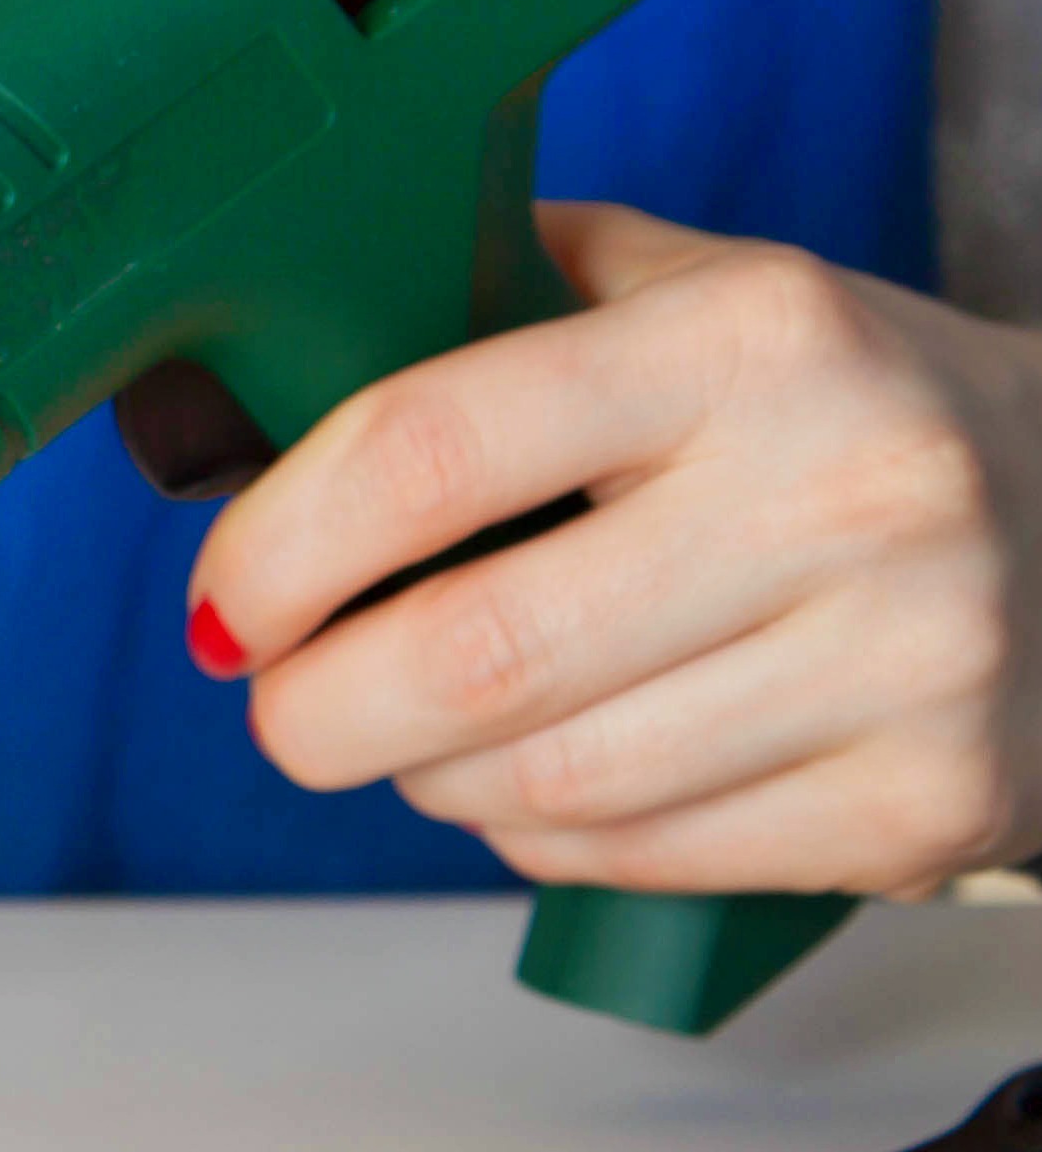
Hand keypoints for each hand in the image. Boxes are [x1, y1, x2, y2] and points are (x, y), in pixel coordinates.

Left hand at [188, 205, 1041, 898]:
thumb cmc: (847, 407)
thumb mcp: (702, 293)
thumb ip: (498, 297)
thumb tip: (266, 355)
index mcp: (750, 339)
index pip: (428, 448)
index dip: (278, 545)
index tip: (227, 596)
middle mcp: (842, 494)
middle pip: (470, 656)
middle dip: (316, 704)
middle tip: (279, 696)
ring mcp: (902, 663)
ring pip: (541, 784)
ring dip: (424, 776)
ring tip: (417, 729)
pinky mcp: (924, 806)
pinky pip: (636, 858)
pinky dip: (540, 834)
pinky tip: (544, 775)